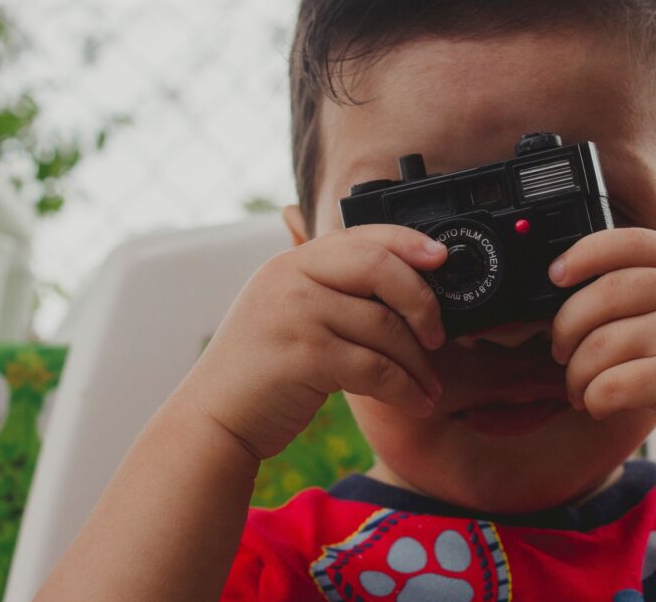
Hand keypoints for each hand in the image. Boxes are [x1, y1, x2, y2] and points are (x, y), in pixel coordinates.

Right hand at [184, 224, 447, 458]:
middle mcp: (291, 278)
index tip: (441, 257)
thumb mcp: (290, 314)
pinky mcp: (304, 356)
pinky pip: (375, 367)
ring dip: (418, 362)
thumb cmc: (263, 371)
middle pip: (379, 268)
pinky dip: (404, 388)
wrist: (214, 419)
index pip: (362, 236)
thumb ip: (332, 291)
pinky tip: (416, 402)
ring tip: (429, 385)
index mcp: (292, 263)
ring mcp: (295, 314)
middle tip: (438, 335)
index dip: (408, 242)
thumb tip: (407, 284)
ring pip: (384, 325)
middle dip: (422, 301)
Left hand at [548, 227, 655, 468]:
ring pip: (601, 343)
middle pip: (604, 293)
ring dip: (576, 372)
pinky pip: (610, 384)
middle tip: (560, 351)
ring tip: (579, 388)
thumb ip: (647, 289)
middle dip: (566, 326)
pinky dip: (593, 398)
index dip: (582, 254)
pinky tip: (599, 405)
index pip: (628, 242)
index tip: (555, 276)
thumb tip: (565, 283)